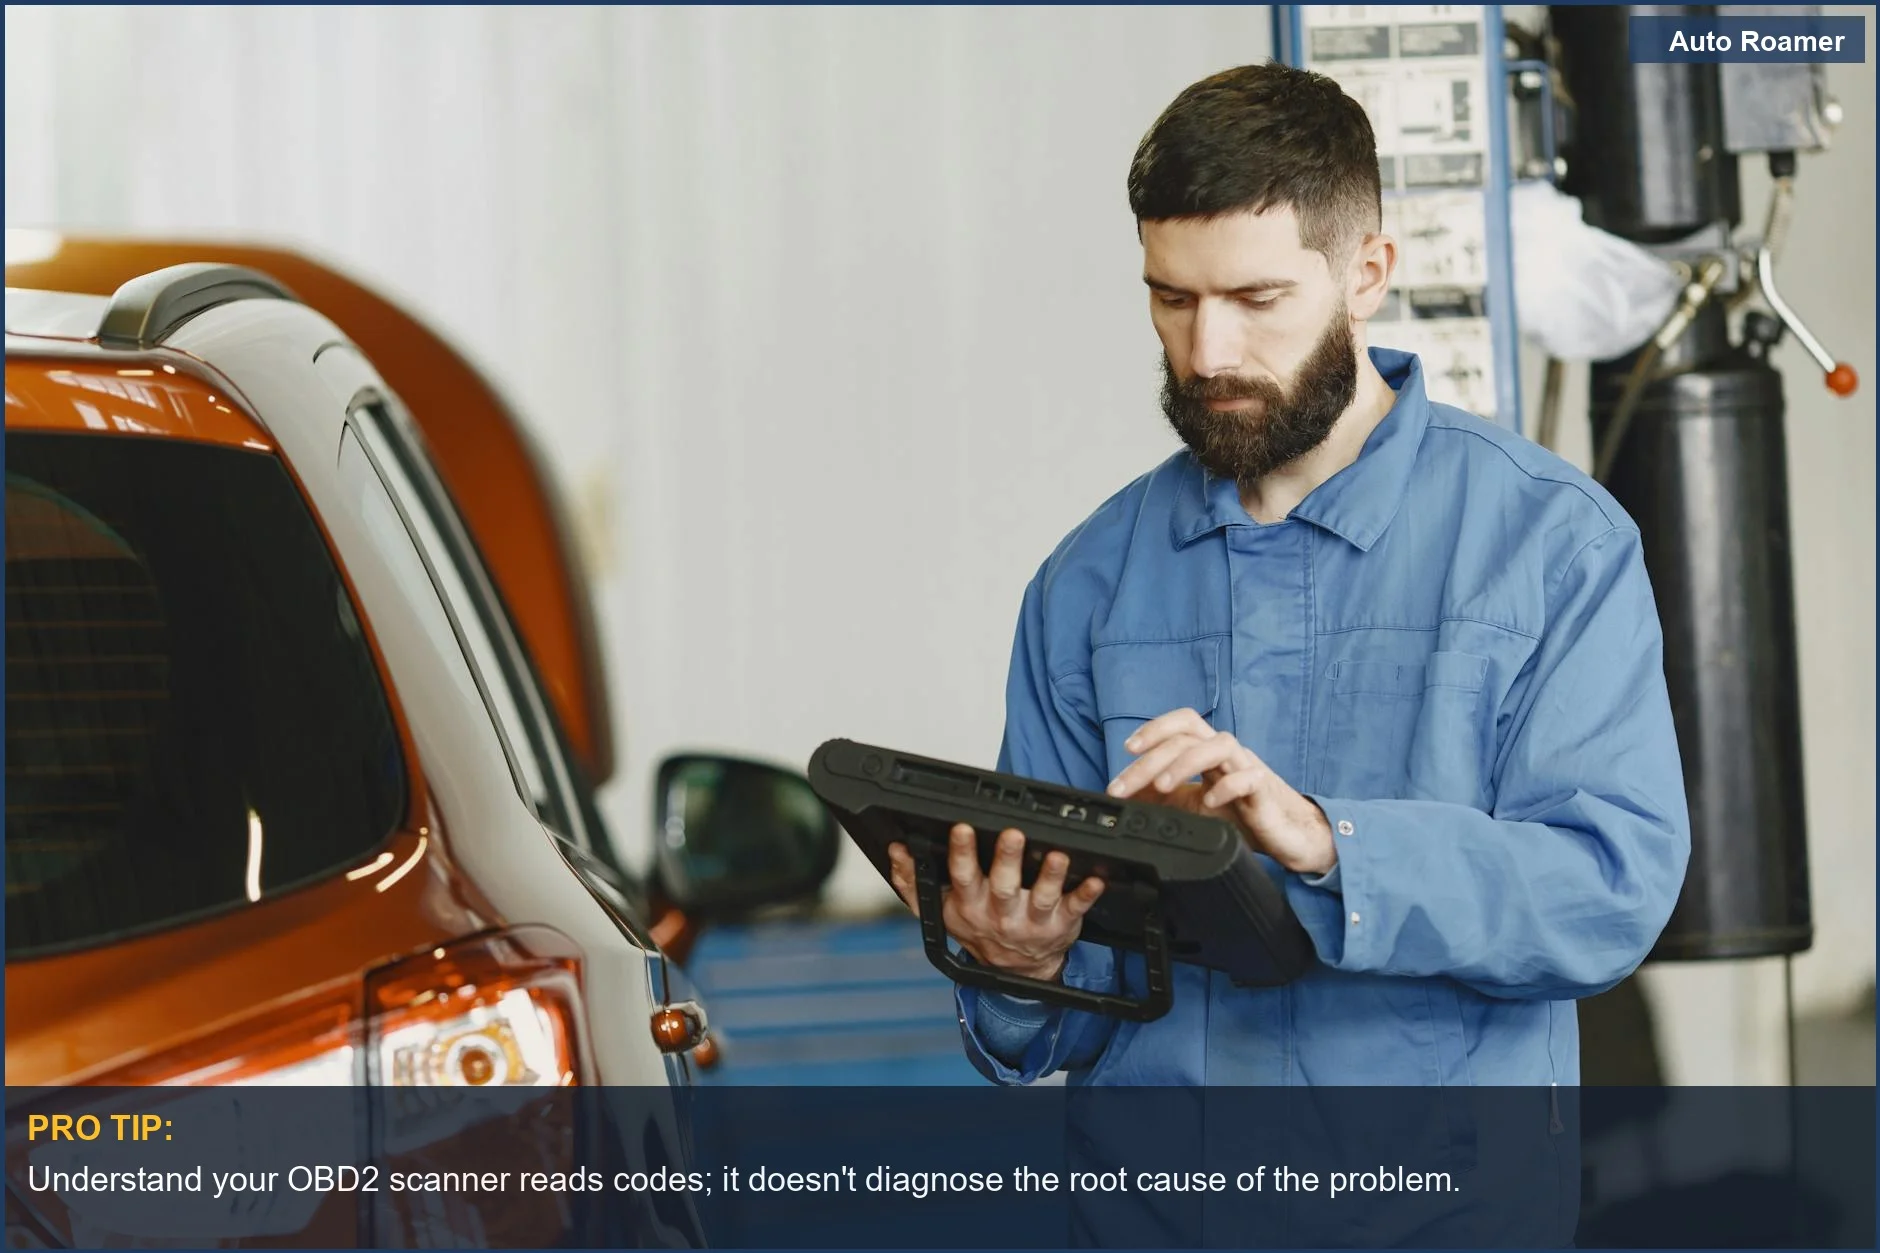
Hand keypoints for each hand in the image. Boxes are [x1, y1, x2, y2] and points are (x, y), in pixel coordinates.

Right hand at [886, 825, 1104, 982]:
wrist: (1016, 971)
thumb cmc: (979, 929)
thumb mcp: (940, 910)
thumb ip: (914, 882)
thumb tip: (896, 852)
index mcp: (970, 903)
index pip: (962, 875)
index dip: (961, 852)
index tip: (962, 828)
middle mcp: (1000, 912)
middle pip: (1003, 884)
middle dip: (1006, 858)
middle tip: (1012, 833)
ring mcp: (1032, 920)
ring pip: (1041, 896)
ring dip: (1050, 875)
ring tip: (1057, 855)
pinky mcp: (1062, 924)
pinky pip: (1076, 908)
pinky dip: (1086, 894)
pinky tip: (1096, 879)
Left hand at [1106, 709, 1336, 876]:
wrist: (1288, 836)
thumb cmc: (1242, 816)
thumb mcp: (1192, 807)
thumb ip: (1162, 798)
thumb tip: (1126, 796)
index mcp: (1209, 753)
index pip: (1182, 724)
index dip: (1154, 729)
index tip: (1126, 749)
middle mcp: (1227, 754)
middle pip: (1188, 737)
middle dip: (1151, 759)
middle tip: (1123, 786)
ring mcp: (1247, 768)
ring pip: (1218, 745)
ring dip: (1184, 764)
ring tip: (1162, 787)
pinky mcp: (1265, 791)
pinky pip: (1248, 778)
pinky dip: (1226, 786)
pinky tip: (1210, 801)